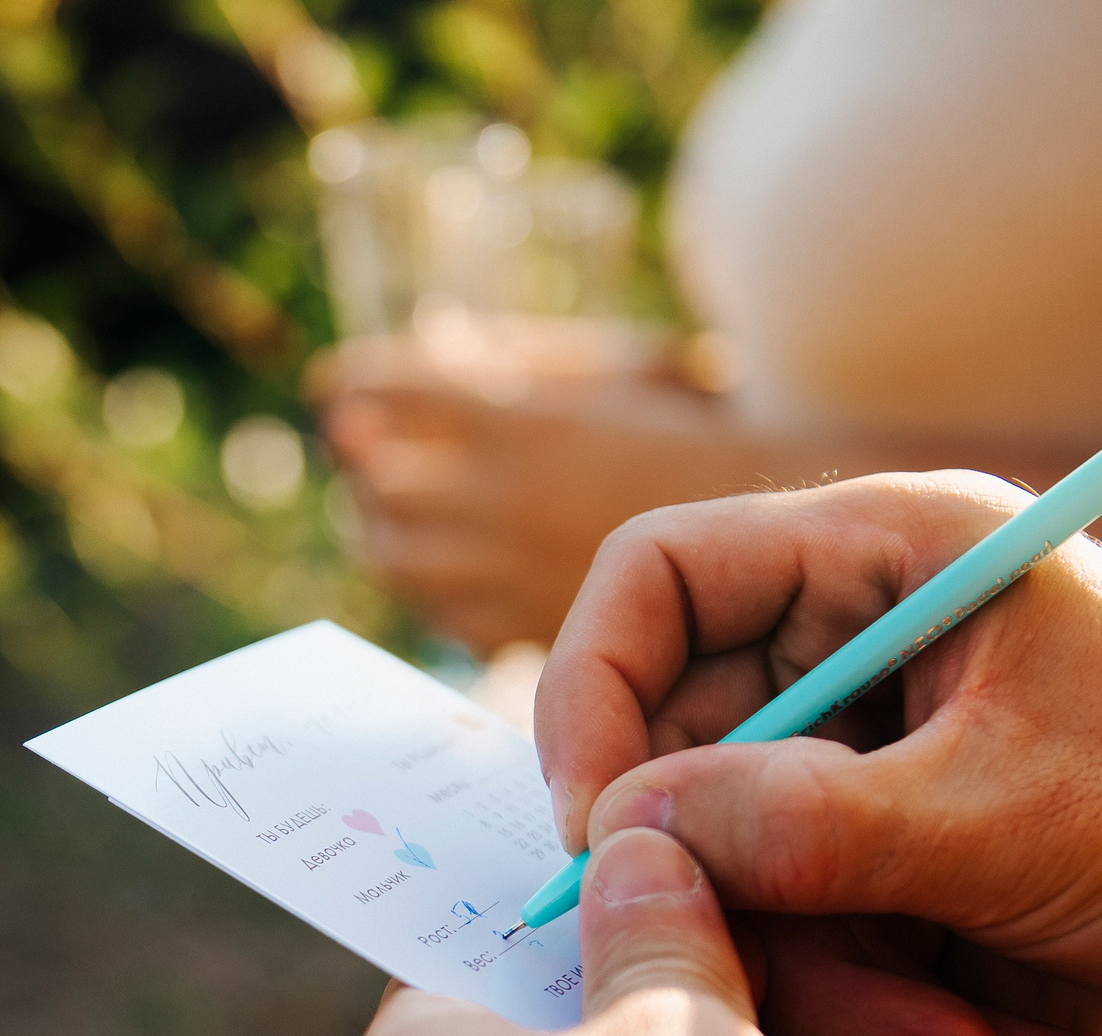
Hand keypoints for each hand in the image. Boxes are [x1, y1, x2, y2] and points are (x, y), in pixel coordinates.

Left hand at [313, 330, 739, 654]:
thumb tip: (437, 336)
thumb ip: (526, 355)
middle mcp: (508, 503)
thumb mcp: (618, 362)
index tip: (335, 384)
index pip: (396, 393)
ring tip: (392, 509)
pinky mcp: (523, 632)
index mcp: (527, 424)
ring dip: (382, 527)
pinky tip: (445, 565)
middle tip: (363, 450)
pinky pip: (442, 615)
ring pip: (395, 558)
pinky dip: (430, 588)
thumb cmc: (693, 426)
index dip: (354, 385)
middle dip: (365, 464)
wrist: (766, 524)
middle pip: (380, 484)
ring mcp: (511, 574)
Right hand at [535, 471, 1101, 1035]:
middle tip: (744, 974)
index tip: (589, 824)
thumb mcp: (1002, 816)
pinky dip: (869, 1013)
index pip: (664, 574)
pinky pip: (799, 938)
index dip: (596, 686)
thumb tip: (619, 835)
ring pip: (730, 866)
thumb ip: (802, 822)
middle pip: (681, 747)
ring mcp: (869, 769)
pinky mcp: (886, 872)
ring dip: (822, 979)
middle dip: (728, 881)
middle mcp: (861, 652)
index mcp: (892, 558)